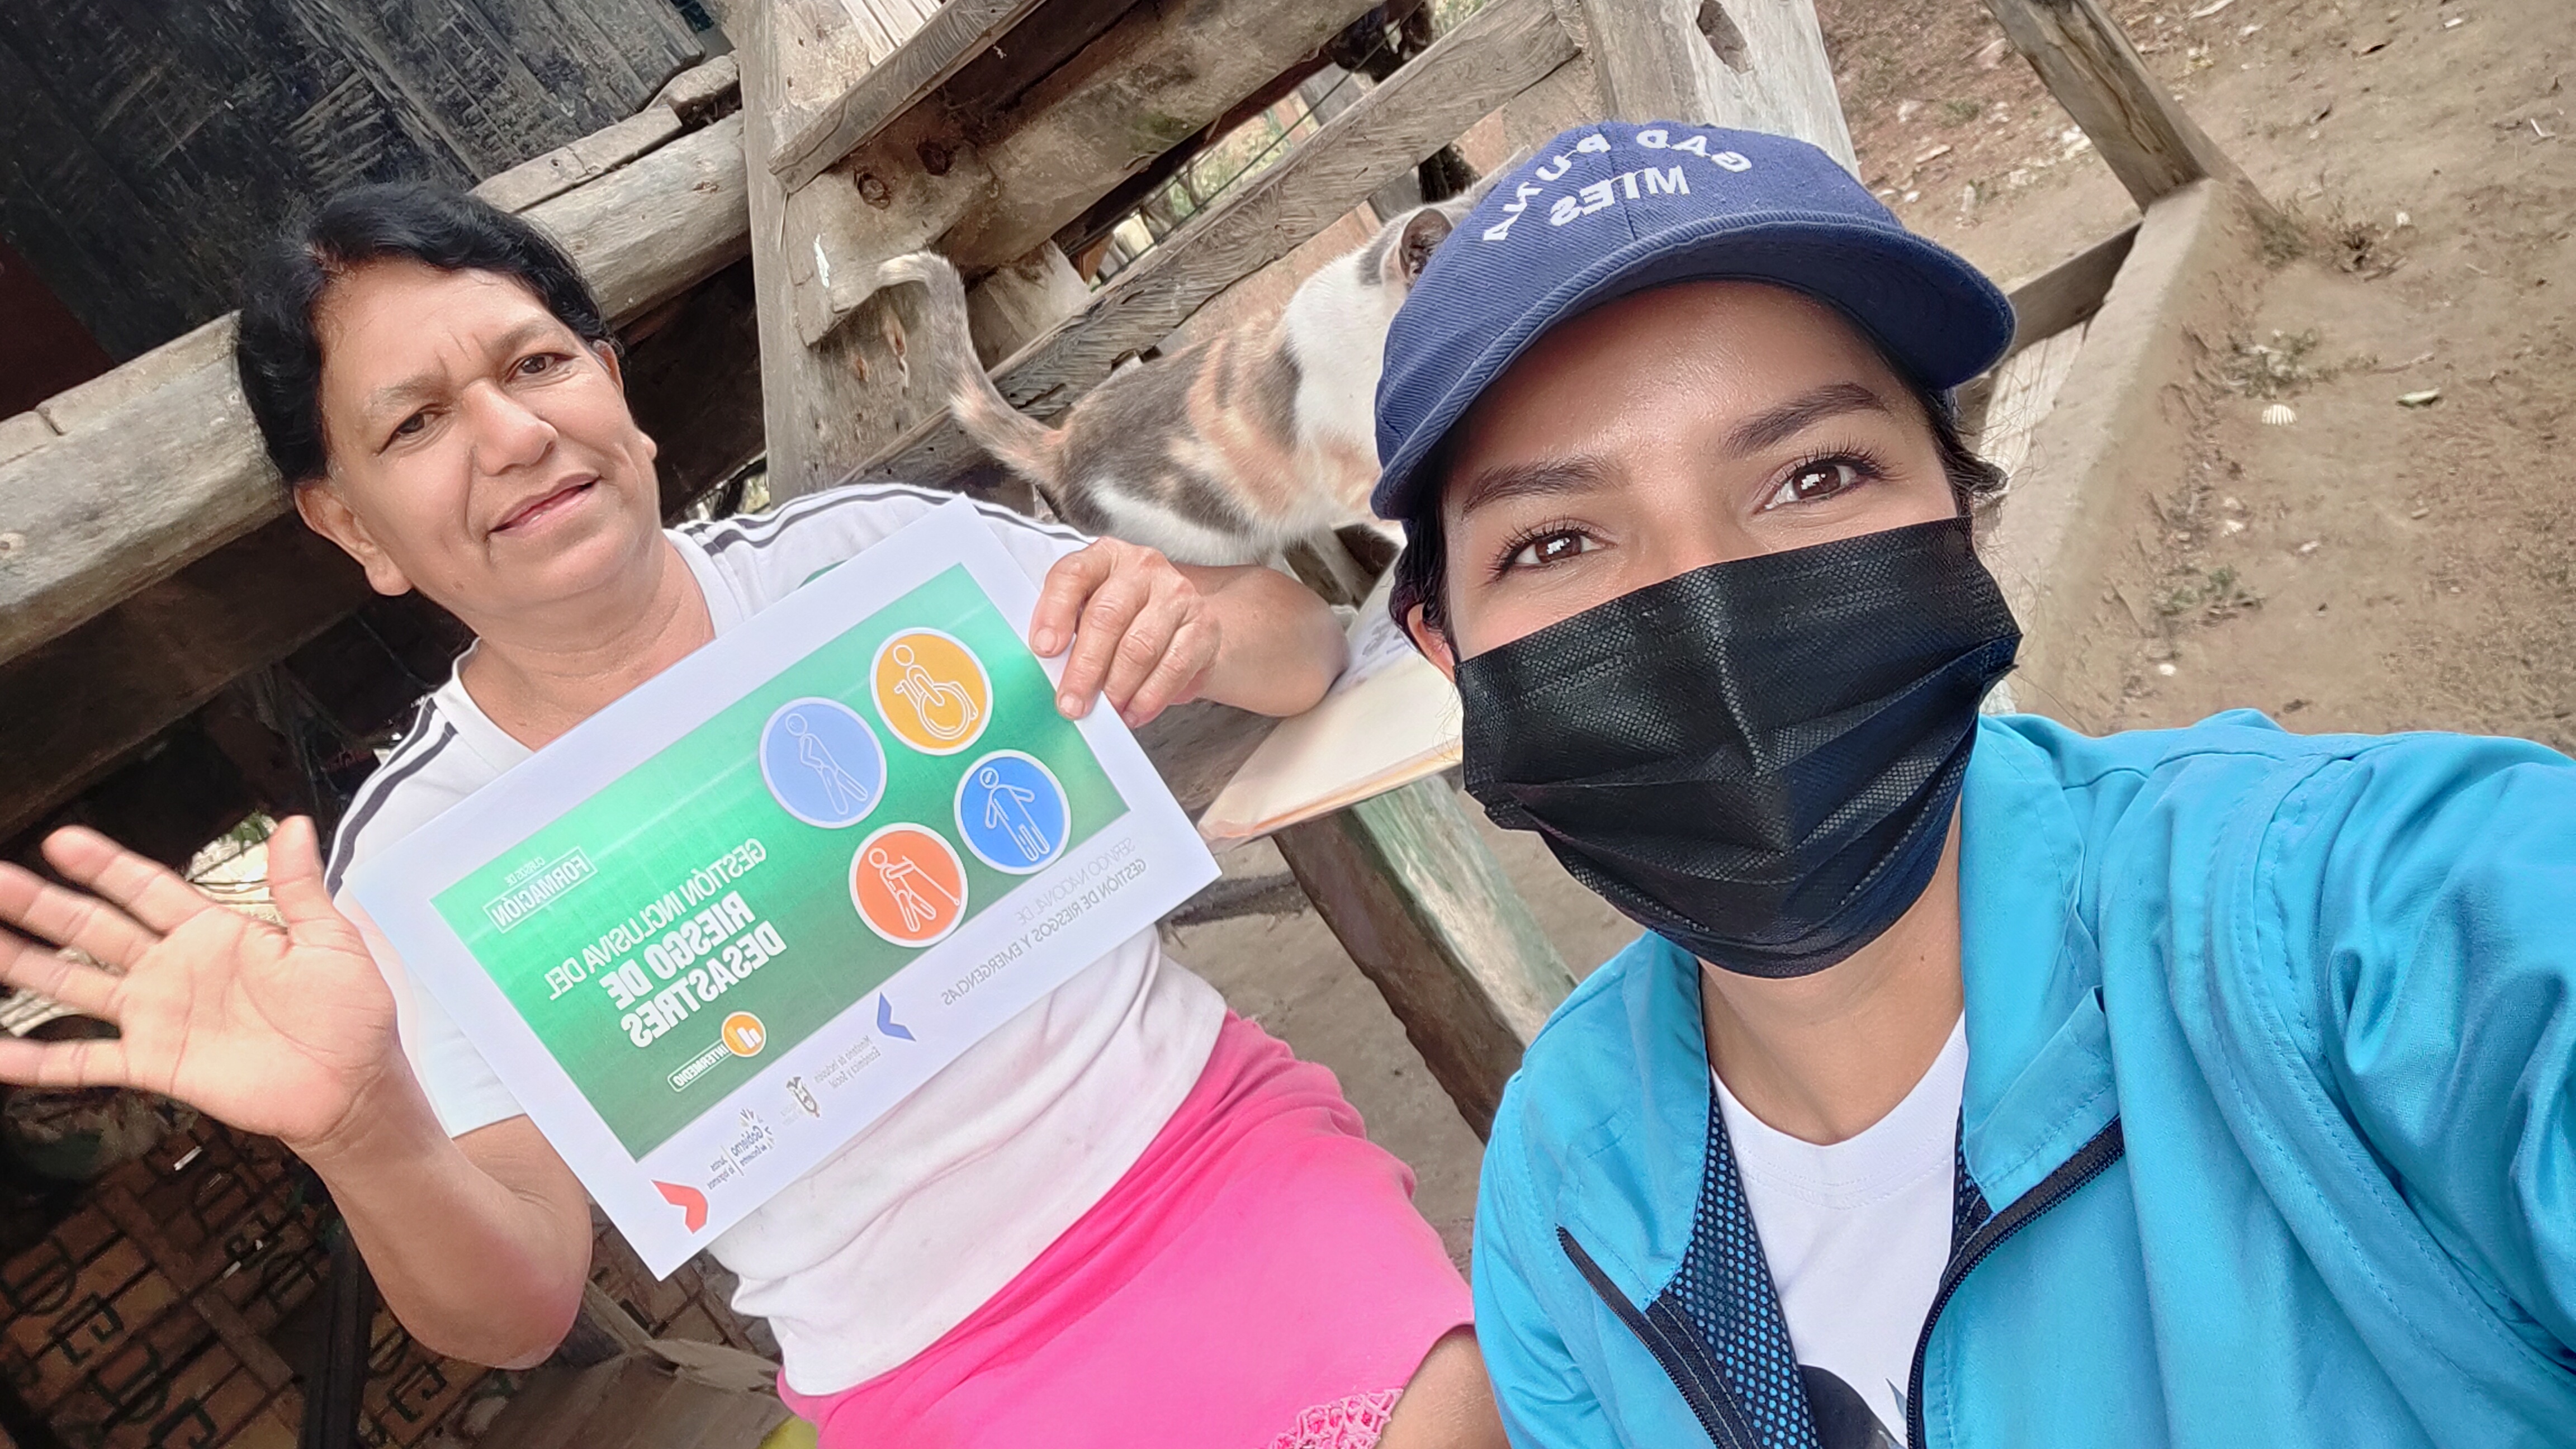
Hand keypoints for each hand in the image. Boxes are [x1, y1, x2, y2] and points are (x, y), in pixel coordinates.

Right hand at [0, 817, 402, 1157]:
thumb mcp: (330, 940)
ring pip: (76, 983)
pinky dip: (39, 1060)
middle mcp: (175, 970)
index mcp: (215, 933)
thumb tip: (293, 824)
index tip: (61, 841)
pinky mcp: (155, 1064)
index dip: (105, 866)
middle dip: (41, 904)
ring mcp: (159, 1017)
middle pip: (94, 928)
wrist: (353, 1086)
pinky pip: (86, 1061)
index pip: (146, 888)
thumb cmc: (349, 1014)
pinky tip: (1, 1053)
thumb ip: (299, 886)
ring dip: (26, 965)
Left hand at [1028, 538, 1219, 726]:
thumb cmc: (1127, 620)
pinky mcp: (1202, 628)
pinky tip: (1133, 711)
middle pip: (1107, 616)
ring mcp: (1177, 596)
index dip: (1054, 612)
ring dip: (1117, 688)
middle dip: (1085, 667)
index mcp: (1106, 557)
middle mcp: (1143, 568)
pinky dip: (1148, 697)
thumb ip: (1068, 629)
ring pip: (1140, 647)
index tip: (1044, 649)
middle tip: (1071, 702)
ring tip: (1104, 710)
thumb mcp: (1091, 611)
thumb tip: (1048, 669)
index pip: (1074, 574)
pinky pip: (1173, 668)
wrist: (1183, 626)